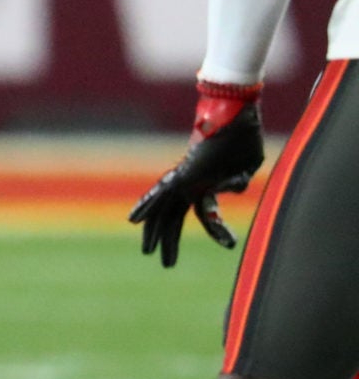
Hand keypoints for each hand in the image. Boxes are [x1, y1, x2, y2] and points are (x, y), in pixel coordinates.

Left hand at [130, 81, 263, 266]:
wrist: (238, 114)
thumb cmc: (243, 137)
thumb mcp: (246, 168)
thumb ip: (235, 182)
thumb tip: (228, 190)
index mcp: (207, 183)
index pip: (202, 212)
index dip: (214, 229)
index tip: (229, 243)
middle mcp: (192, 182)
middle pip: (175, 216)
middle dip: (169, 240)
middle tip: (165, 264)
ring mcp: (186, 177)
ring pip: (166, 210)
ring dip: (156, 232)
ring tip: (148, 254)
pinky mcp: (183, 172)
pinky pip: (161, 192)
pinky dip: (147, 204)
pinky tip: (132, 220)